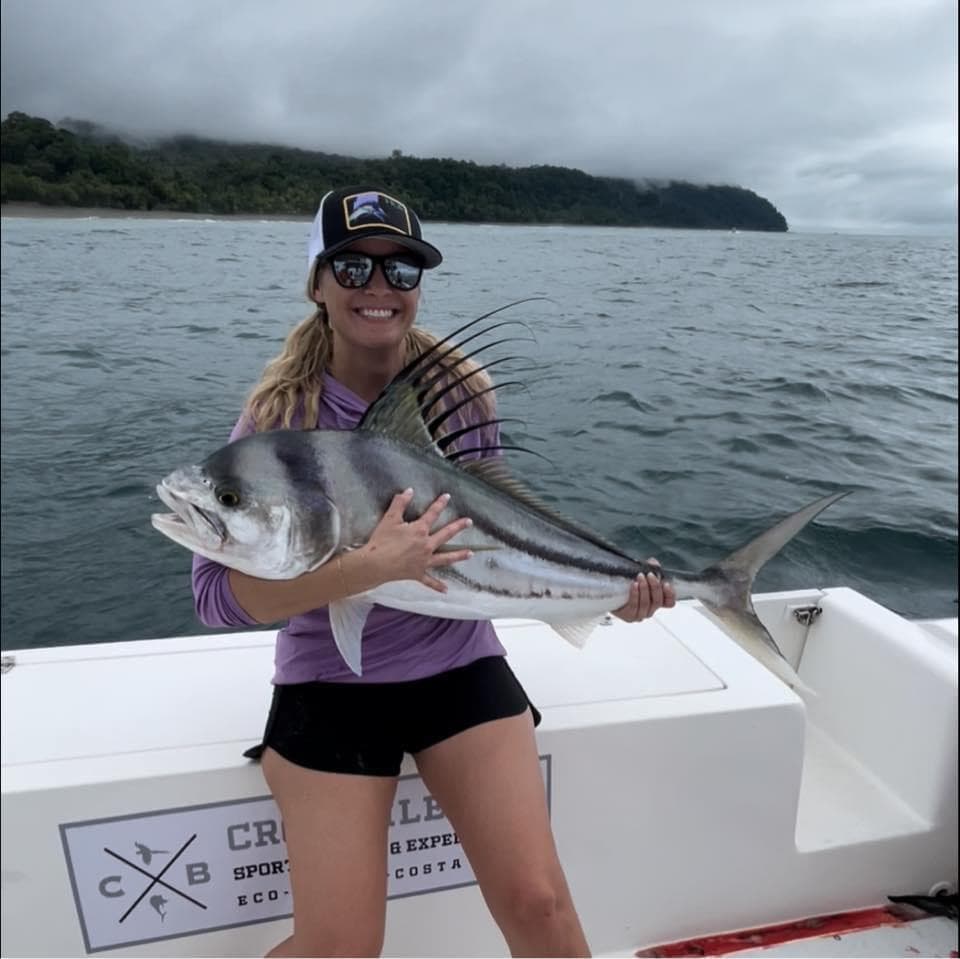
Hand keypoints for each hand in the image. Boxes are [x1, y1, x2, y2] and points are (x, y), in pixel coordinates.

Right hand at [358, 489, 473, 592]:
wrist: (375, 564)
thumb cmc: (381, 541)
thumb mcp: (389, 519)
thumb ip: (400, 503)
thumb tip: (409, 491)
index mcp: (419, 530)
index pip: (432, 514)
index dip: (440, 504)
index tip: (447, 496)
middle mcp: (426, 545)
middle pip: (445, 534)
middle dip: (458, 527)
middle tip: (469, 522)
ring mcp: (424, 561)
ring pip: (445, 558)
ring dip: (458, 556)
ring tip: (471, 554)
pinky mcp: (418, 574)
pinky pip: (429, 581)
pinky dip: (437, 586)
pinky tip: (446, 590)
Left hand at [613, 559, 676, 622]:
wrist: (609, 594)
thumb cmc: (627, 585)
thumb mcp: (640, 575)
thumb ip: (649, 568)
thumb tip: (654, 562)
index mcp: (656, 602)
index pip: (669, 602)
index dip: (670, 594)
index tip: (666, 583)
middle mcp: (650, 610)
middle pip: (657, 601)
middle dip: (655, 586)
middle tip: (650, 575)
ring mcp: (640, 615)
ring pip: (646, 603)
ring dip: (644, 589)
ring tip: (640, 577)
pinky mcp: (629, 616)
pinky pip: (634, 606)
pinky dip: (635, 594)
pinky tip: (634, 585)